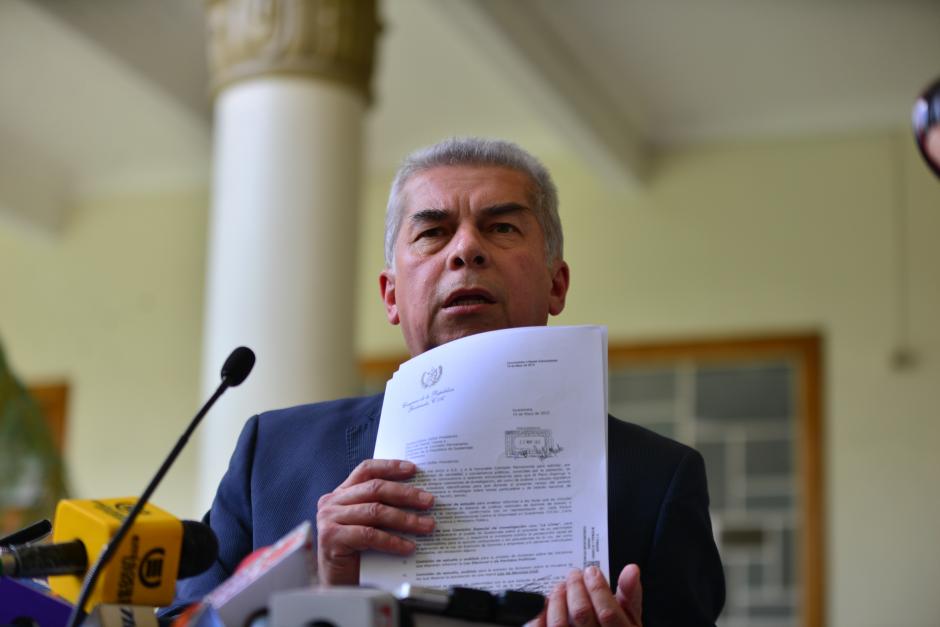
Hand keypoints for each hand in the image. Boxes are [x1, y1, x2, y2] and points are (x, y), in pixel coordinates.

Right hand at [316, 459, 434, 584]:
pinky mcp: (331, 538)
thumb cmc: (357, 553)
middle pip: (375, 489)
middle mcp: (332, 502)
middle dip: (406, 494)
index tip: (413, 469)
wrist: (337, 585)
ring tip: (426, 526)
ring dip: (405, 519)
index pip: (366, 470)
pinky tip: (408, 547)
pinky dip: (392, 540)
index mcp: (341, 493)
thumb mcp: (370, 524)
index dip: (390, 467)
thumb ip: (383, 507)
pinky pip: (368, 535)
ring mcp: (329, 519)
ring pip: (375, 511)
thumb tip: (419, 498)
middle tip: (429, 501)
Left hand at [527, 564, 642, 626]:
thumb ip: (630, 595)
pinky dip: (541, 615)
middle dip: (576, 588)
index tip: (592, 572)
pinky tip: (546, 605)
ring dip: (558, 600)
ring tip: (561, 587)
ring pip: (559, 624)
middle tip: (574, 575)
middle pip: (582, 615)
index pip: (608, 613)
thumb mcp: (629, 618)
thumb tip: (631, 570)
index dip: (598, 589)